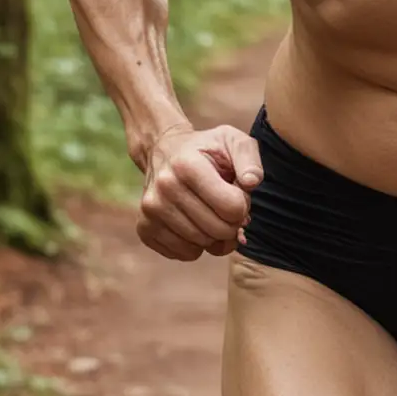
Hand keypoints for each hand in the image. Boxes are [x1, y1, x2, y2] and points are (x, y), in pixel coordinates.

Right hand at [137, 123, 263, 261]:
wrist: (164, 151)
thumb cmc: (206, 149)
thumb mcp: (232, 141)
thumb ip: (249, 159)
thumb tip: (252, 183)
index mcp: (186, 165)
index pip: (232, 208)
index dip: (243, 204)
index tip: (237, 193)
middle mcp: (164, 187)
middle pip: (218, 230)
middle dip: (233, 223)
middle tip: (229, 208)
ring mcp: (151, 210)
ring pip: (202, 245)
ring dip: (216, 236)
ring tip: (213, 214)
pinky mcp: (145, 228)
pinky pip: (184, 254)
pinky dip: (198, 246)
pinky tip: (197, 224)